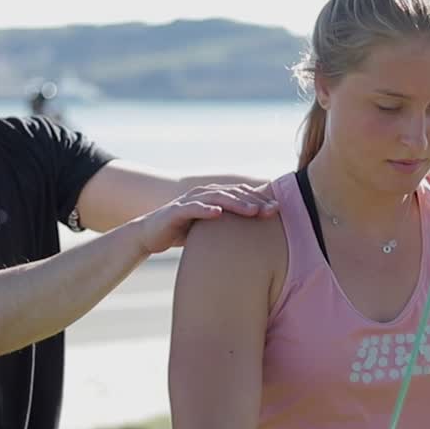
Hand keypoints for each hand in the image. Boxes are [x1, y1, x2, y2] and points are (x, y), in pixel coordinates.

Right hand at [136, 183, 277, 253]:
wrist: (150, 234)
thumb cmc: (183, 231)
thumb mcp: (211, 228)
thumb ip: (229, 226)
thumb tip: (256, 234)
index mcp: (214, 195)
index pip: (242, 194)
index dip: (261, 200)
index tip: (279, 210)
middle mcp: (204, 194)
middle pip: (234, 193)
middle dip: (255, 201)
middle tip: (273, 210)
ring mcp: (190, 200)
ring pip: (217, 198)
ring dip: (236, 204)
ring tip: (253, 211)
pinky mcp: (176, 211)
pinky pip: (193, 208)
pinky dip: (206, 210)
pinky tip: (218, 213)